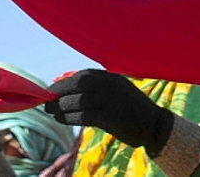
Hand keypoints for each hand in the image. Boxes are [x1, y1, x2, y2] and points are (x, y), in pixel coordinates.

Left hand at [45, 71, 172, 155]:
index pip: (81, 76)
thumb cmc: (129, 106)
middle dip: (59, 94)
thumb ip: (95, 86)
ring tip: (53, 113)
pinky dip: (70, 118)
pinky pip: (84, 116)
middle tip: (47, 103)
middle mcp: (110, 86)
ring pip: (78, 102)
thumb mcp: (115, 88)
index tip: (51, 90)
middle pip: (77, 86)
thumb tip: (65, 85)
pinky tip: (63, 120)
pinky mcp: (109, 118)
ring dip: (61, 108)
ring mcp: (110, 101)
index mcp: (110, 77)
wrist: (152, 124)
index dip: (63, 83)